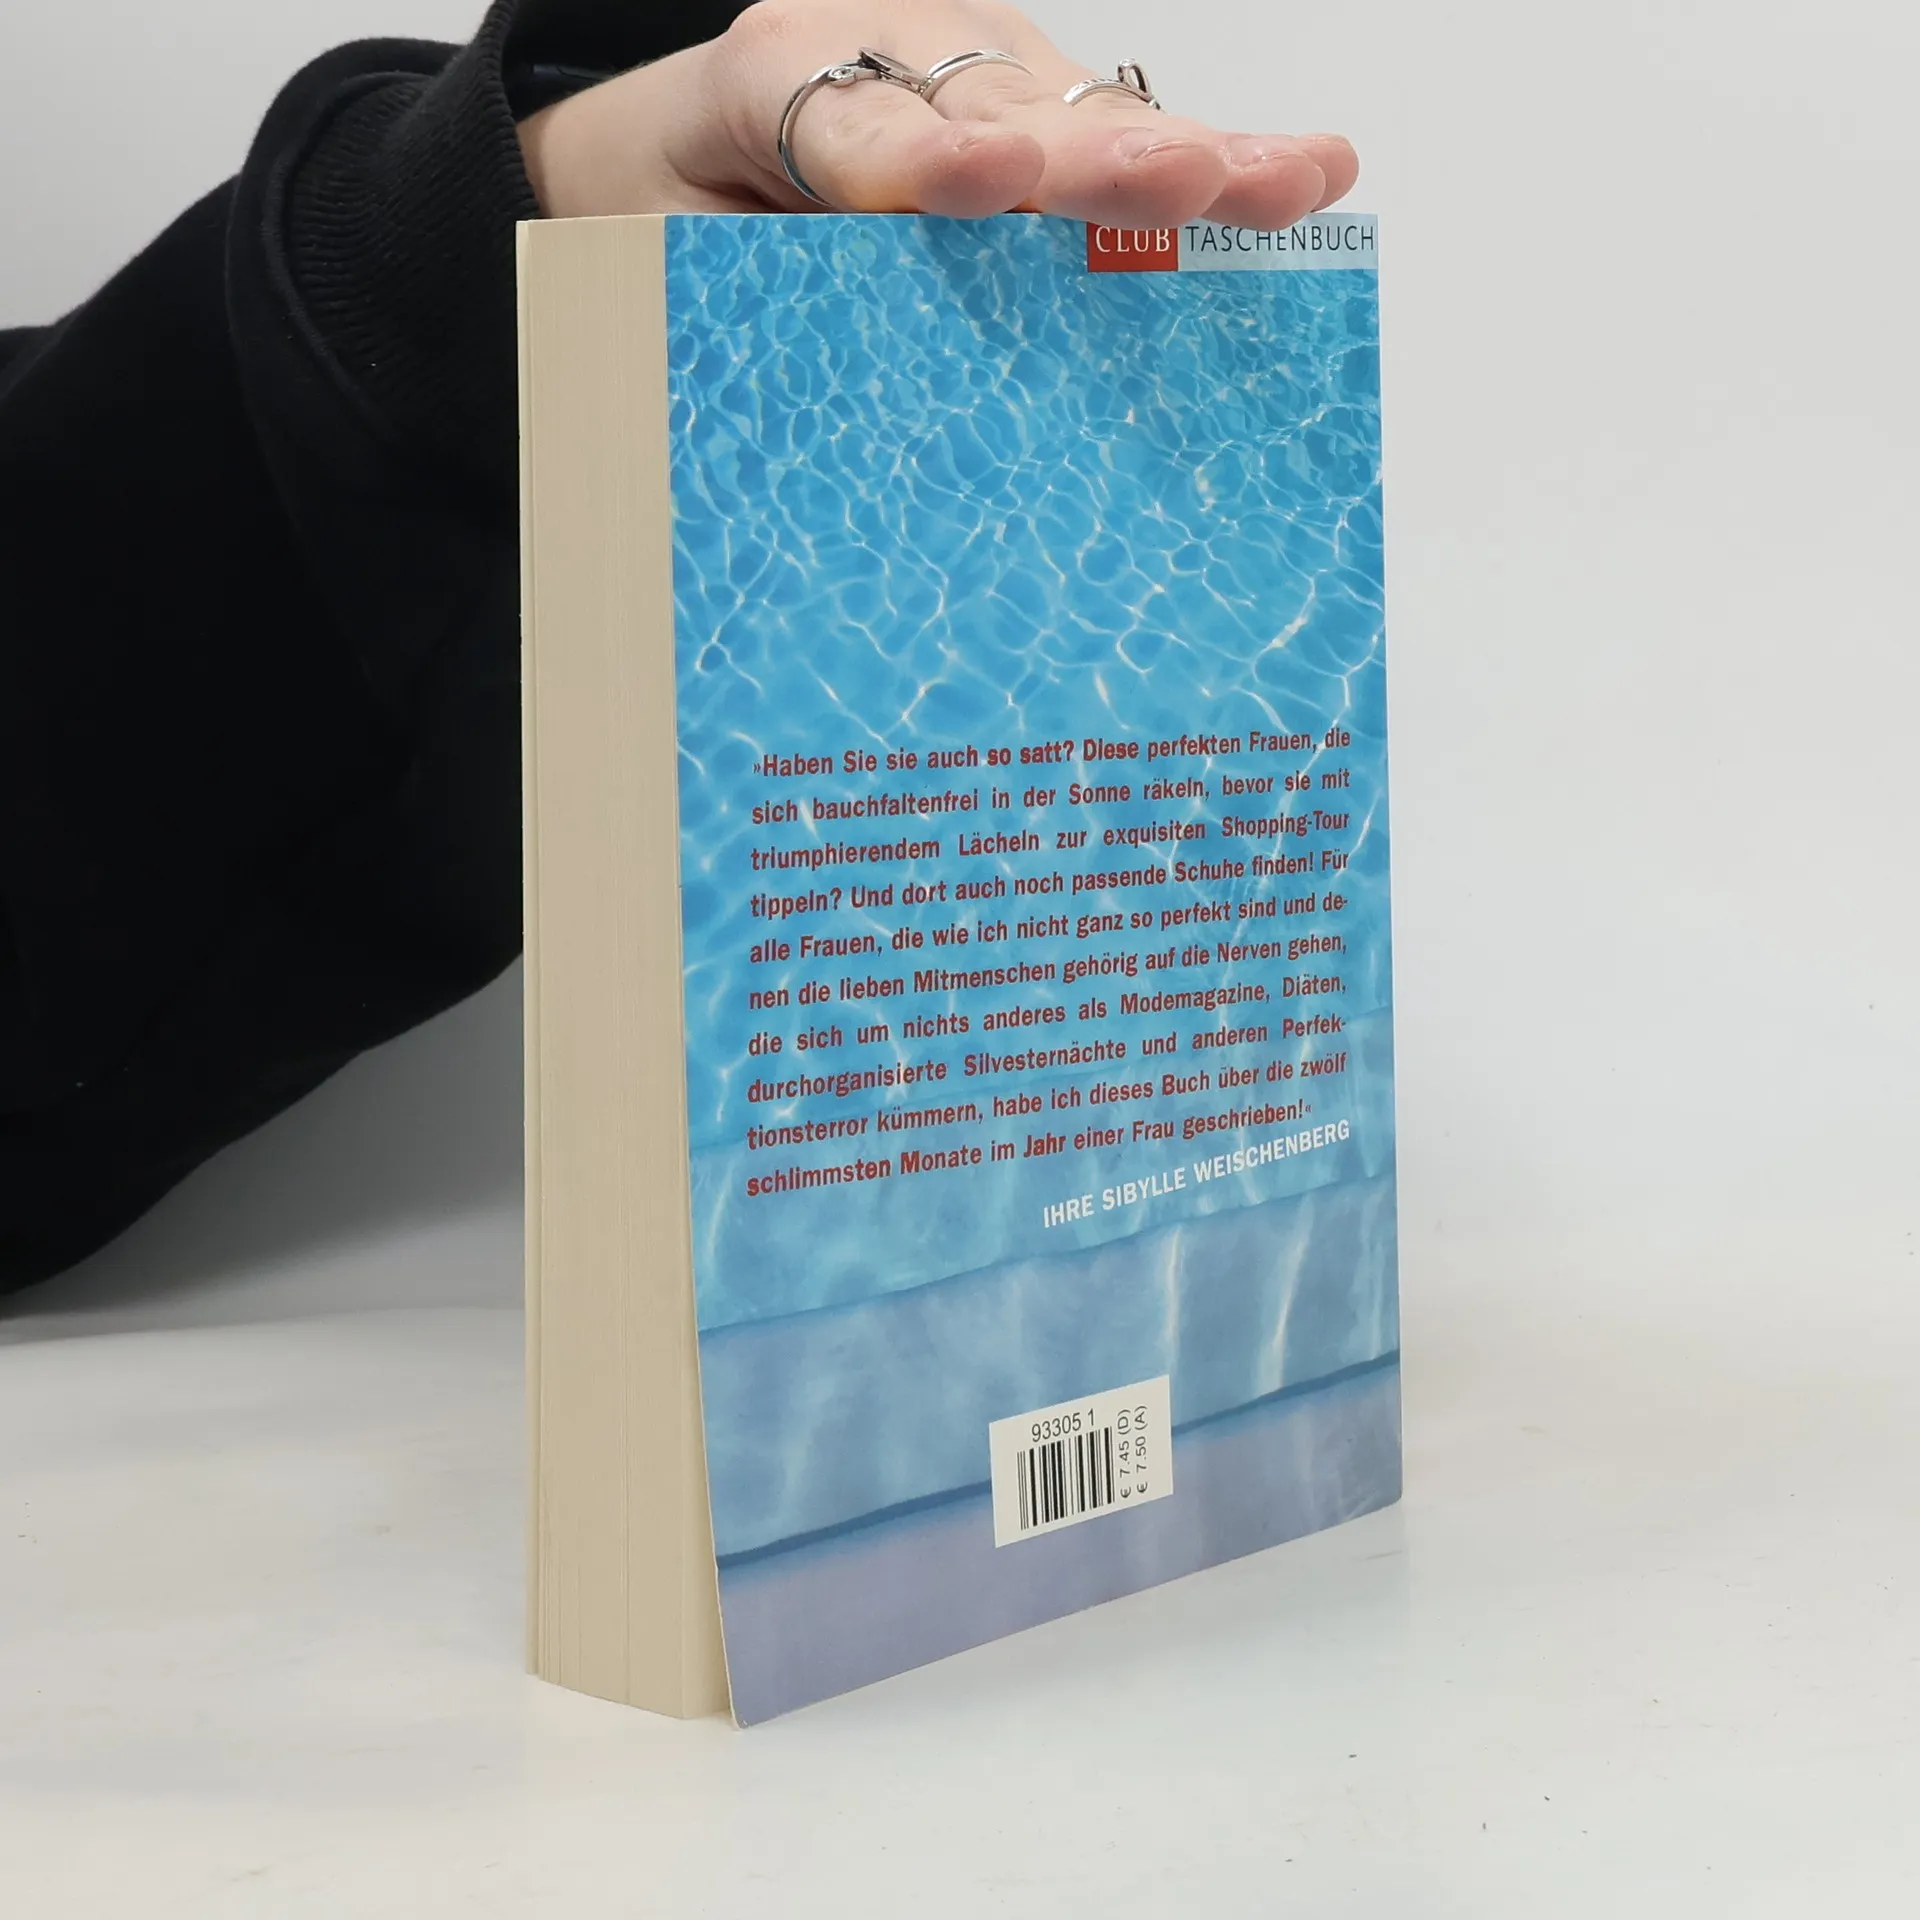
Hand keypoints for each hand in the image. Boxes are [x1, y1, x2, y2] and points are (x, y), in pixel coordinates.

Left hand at [518, 0, 1356, 232]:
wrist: (672, 139)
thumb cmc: (669, 203)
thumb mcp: (663, 255)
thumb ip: (740, 299)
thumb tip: (823, 430)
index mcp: (778, 78)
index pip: (869, 129)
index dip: (934, 160)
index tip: (993, 176)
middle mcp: (898, 55)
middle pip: (1011, 113)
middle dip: (1103, 156)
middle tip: (1186, 179)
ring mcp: (978, 77)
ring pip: (1085, 121)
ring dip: (1192, 160)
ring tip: (1294, 179)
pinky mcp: (1034, 113)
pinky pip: (1113, 145)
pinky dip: (1210, 166)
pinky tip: (1307, 175)